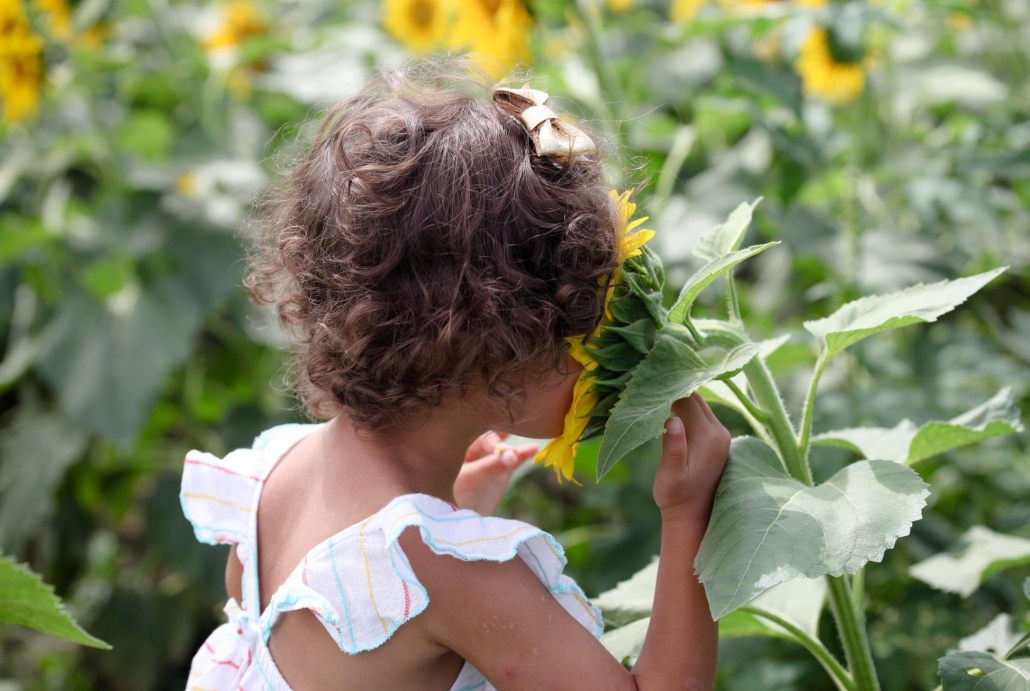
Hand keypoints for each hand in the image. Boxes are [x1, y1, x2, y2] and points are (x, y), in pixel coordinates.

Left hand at [454, 432, 537, 514]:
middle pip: (494, 435)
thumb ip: (490, 466)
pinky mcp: (501, 472)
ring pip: (505, 448)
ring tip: (532, 444)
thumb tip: (512, 455)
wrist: (460, 519)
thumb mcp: (469, 478)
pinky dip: (522, 456)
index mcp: (459, 445)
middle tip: (517, 441)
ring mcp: (490, 460)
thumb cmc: (454, 495)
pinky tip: (533, 449)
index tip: (501, 452)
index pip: (480, 435)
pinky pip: (513, 461)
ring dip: (516, 447)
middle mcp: (475, 448)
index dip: (493, 441)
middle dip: (506, 435)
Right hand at [653, 393, 730, 522]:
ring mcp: (719, 434)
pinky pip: (700, 414)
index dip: (668, 389)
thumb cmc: (676, 497)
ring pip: (698, 404)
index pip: (688, 399)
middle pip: (696, 397)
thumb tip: (672, 418)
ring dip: (679, 397)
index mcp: (709, 436)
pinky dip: (684, 408)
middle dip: (674, 388)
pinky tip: (668, 406)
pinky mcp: (715, 439)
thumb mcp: (671, 474)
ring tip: (656, 391)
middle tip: (649, 382)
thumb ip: (673, 447)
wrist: (692, 516)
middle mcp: (719, 431)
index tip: (647, 381)